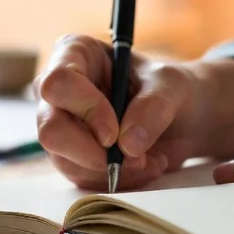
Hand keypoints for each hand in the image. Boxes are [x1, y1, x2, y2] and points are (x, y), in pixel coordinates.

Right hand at [34, 34, 207, 189]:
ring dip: (111, 169)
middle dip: (92, 152)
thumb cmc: (170, 88)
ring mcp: (61, 125)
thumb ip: (153, 107)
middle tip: (134, 158)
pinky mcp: (71, 156)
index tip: (115, 133)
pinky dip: (117, 179)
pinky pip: (82, 178)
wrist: (182, 119)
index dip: (86, 109)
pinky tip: (144, 166)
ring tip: (149, 160)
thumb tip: (127, 144)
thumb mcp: (172, 86)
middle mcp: (59, 90)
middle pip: (50, 128)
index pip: (59, 83)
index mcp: (75, 54)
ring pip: (64, 159)